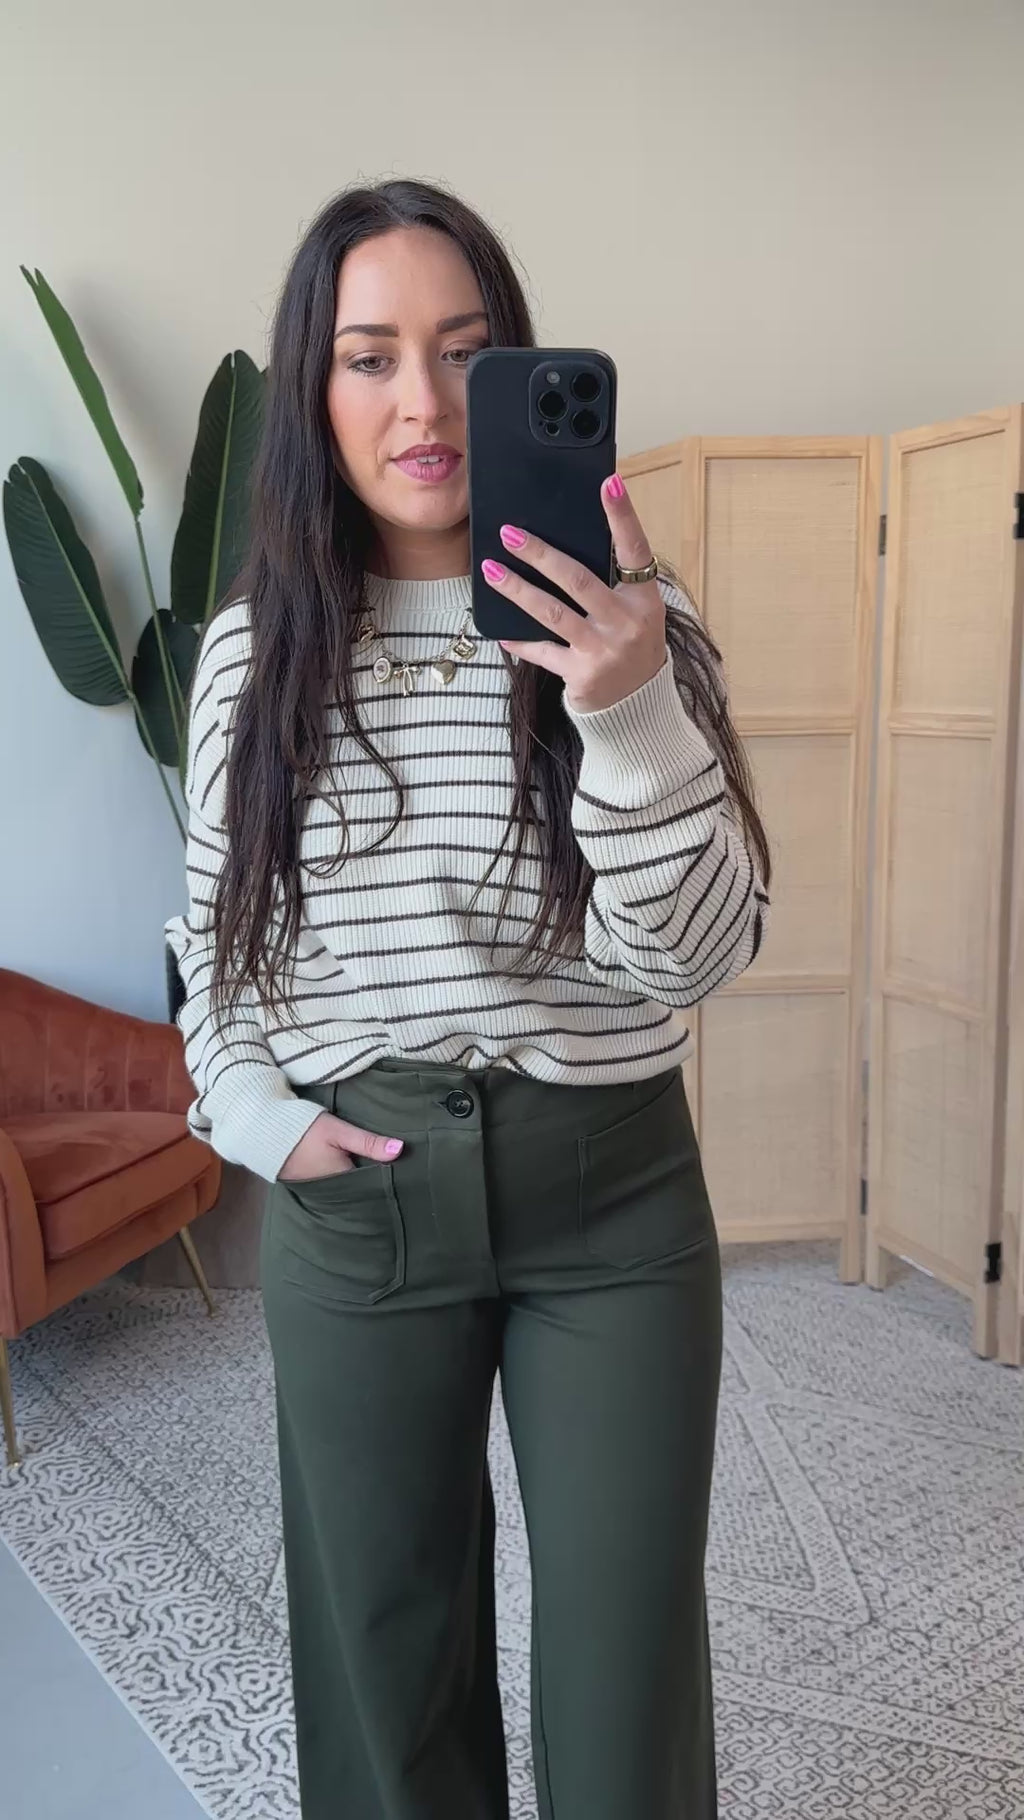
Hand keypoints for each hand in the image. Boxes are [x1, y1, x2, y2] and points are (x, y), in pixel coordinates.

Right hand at [278, 1111, 403, 1182]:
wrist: (261, 1128)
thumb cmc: (302, 1128)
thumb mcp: (338, 1131)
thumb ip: (368, 1142)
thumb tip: (400, 1150)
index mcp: (340, 1180)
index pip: (370, 1183)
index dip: (384, 1175)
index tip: (402, 1169)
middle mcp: (328, 1189)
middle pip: (356, 1186)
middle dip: (370, 1178)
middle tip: (391, 1166)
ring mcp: (313, 1186)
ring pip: (342, 1183)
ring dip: (353, 1176)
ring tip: (372, 1165)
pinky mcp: (302, 1180)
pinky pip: (328, 1181)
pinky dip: (337, 1173)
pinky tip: (344, 1164)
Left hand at [481, 473, 665, 712]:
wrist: (638, 705)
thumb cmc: (630, 645)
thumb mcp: (634, 611)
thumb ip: (611, 582)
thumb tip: (563, 544)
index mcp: (644, 599)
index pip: (634, 550)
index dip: (623, 516)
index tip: (609, 482)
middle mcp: (626, 622)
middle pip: (578, 579)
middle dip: (540, 554)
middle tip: (509, 533)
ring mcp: (603, 650)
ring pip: (552, 613)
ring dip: (517, 590)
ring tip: (491, 569)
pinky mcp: (582, 675)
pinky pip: (543, 652)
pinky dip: (520, 642)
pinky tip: (500, 632)